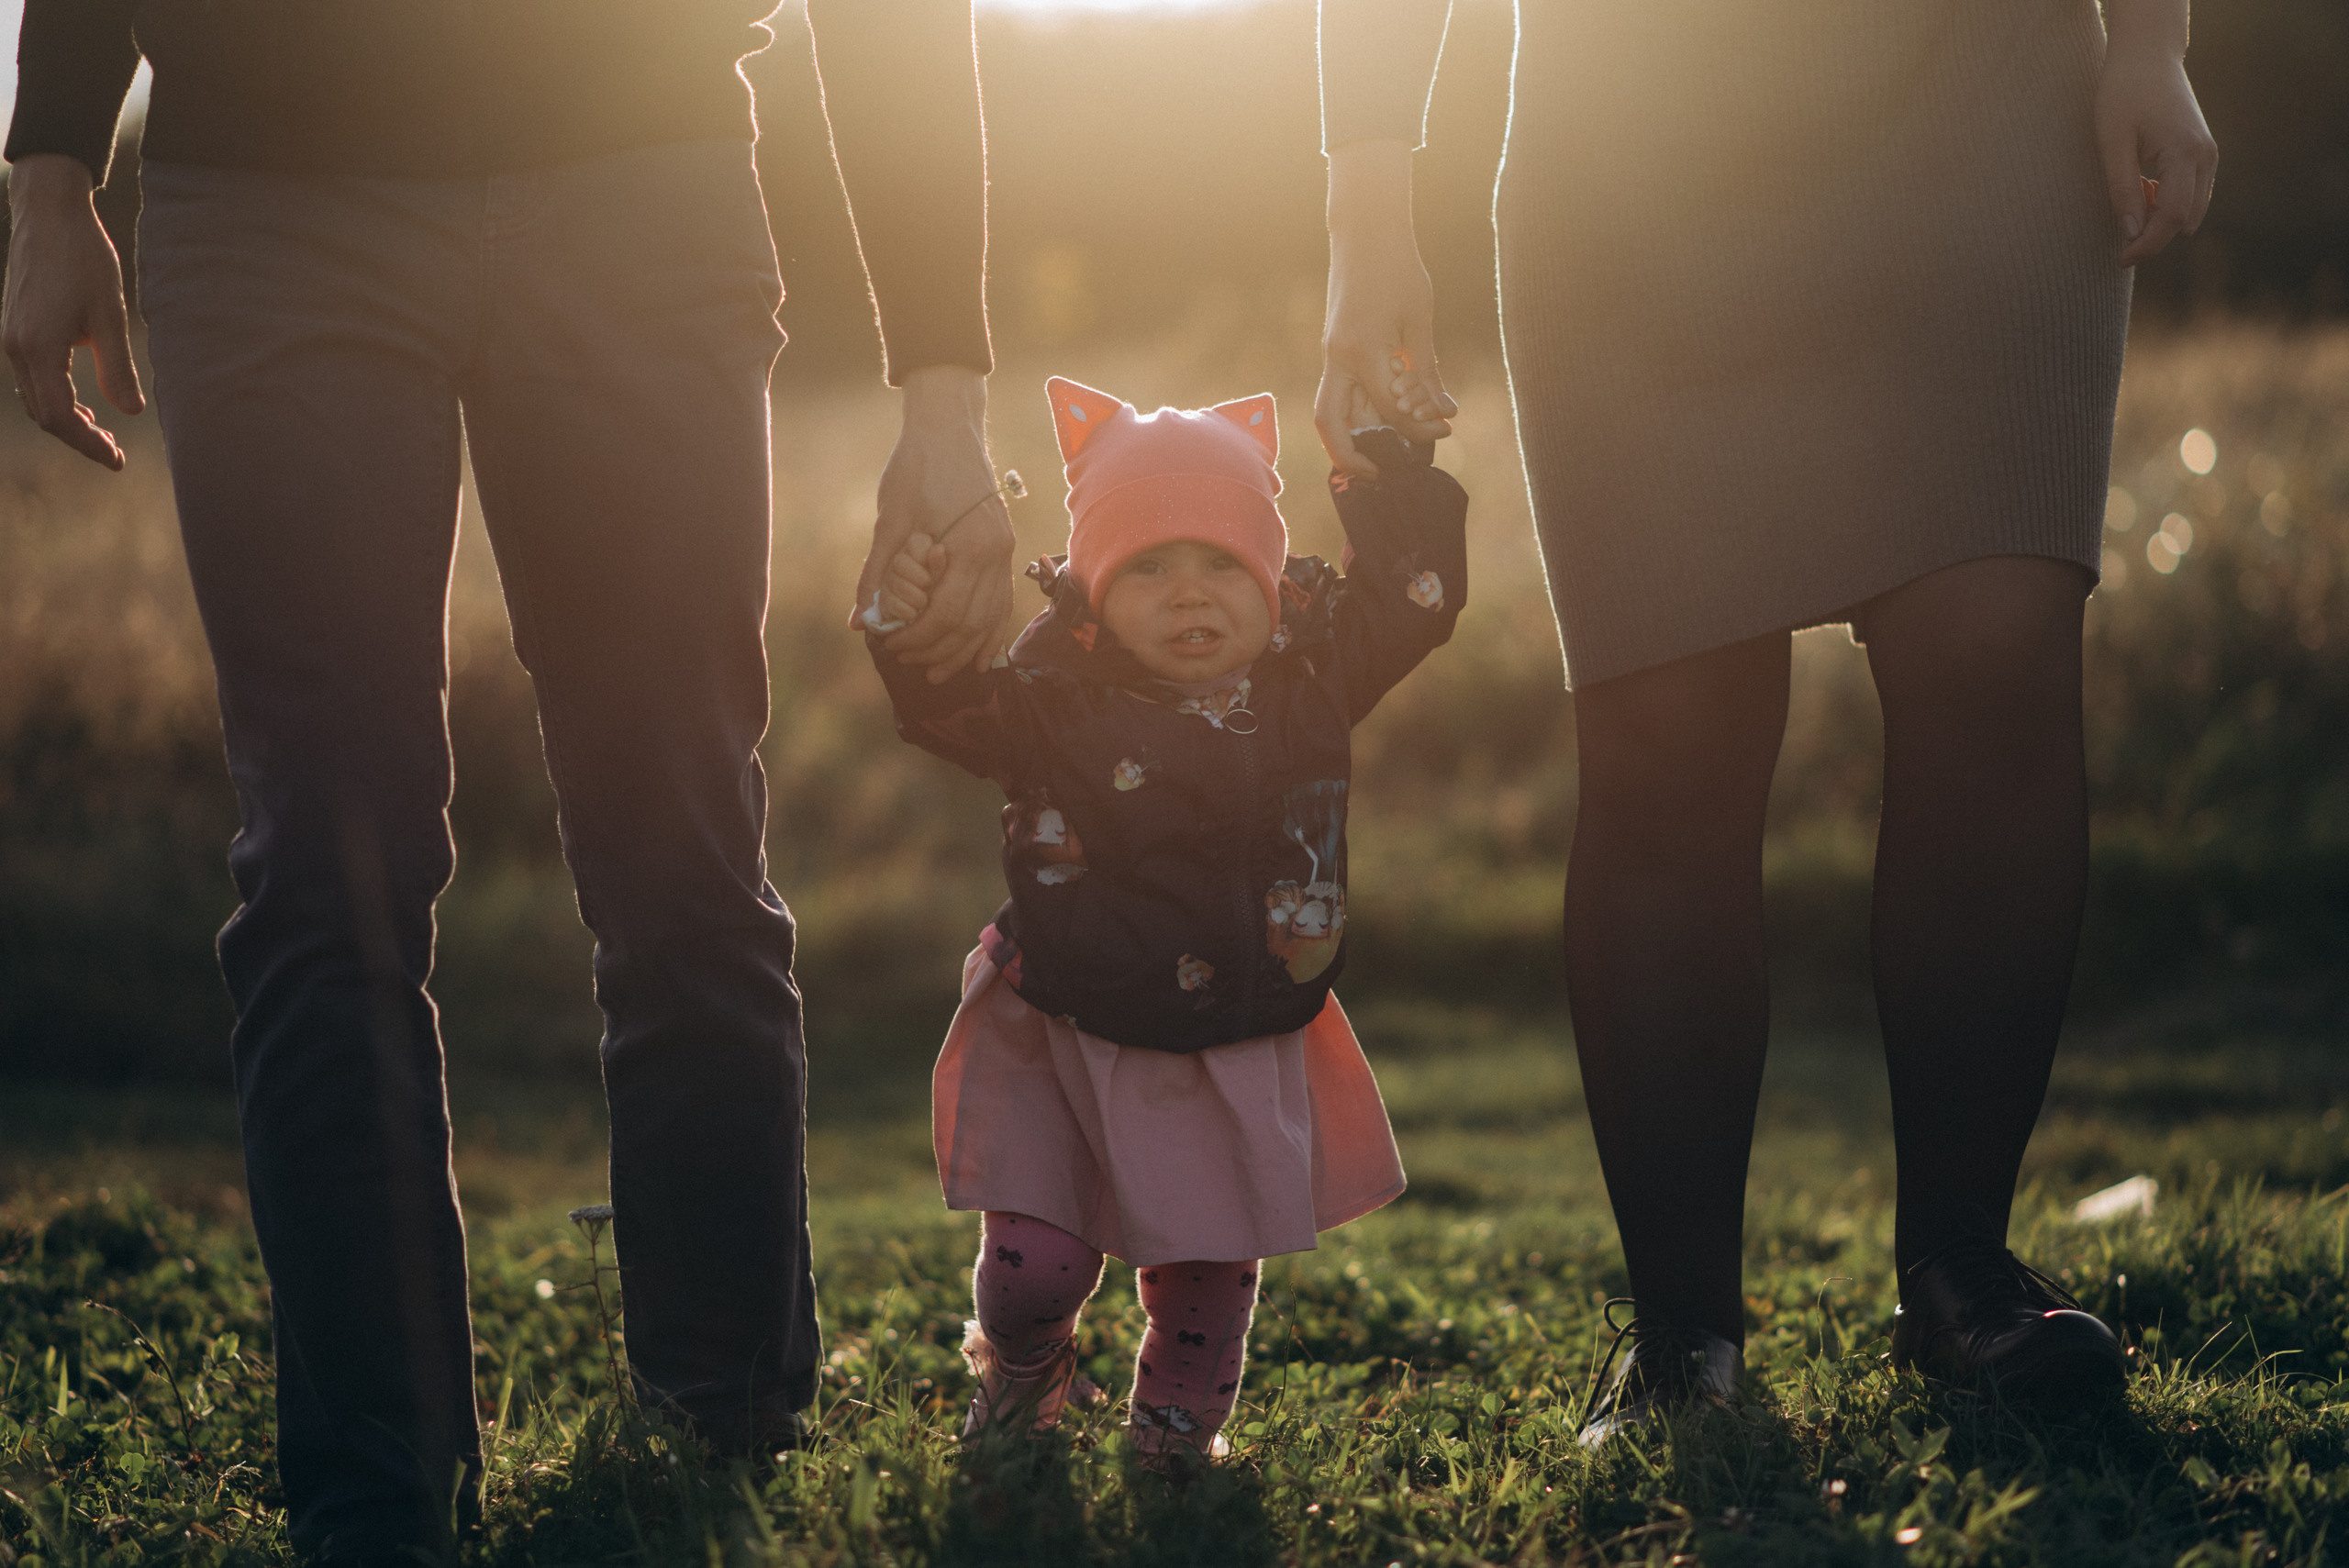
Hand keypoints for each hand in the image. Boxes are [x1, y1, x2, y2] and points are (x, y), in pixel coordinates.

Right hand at [3, 154, 143, 468]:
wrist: (49, 215)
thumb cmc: (84, 260)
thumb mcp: (110, 316)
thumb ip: (118, 367)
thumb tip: (131, 412)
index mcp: (39, 348)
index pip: (60, 417)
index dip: (89, 445)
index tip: (118, 461)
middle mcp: (16, 347)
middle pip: (43, 414)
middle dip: (79, 438)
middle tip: (114, 453)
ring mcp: (10, 337)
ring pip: (33, 398)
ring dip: (66, 420)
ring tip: (101, 432)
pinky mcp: (14, 328)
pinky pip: (30, 377)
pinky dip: (54, 397)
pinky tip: (82, 403)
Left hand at [847, 365, 1012, 681]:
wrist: (950, 426)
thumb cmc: (917, 466)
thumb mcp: (890, 519)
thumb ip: (877, 574)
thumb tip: (859, 622)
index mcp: (969, 545)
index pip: (946, 613)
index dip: (919, 637)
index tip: (893, 645)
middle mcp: (996, 552)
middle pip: (973, 623)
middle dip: (941, 650)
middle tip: (911, 664)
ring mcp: (1005, 550)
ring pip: (993, 617)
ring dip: (967, 648)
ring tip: (943, 672)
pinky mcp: (1004, 547)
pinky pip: (1003, 600)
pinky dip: (990, 629)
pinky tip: (979, 653)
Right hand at [1316, 139, 1455, 479]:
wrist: (1363, 230)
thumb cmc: (1397, 267)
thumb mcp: (1419, 319)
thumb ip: (1427, 371)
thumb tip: (1443, 414)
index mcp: (1362, 351)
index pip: (1389, 409)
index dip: (1418, 427)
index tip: (1445, 432)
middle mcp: (1338, 358)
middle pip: (1331, 424)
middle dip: (1350, 457)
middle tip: (1381, 473)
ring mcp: (1332, 354)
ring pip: (1332, 412)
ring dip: (1355, 436)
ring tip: (1388, 450)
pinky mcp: (1335, 349)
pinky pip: (1341, 392)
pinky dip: (1359, 412)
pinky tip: (1386, 418)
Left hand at [2095, 37, 2216, 266]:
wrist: (2147, 58)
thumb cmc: (2123, 94)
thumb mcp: (2112, 143)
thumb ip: (2122, 189)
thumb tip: (2130, 233)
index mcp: (2185, 152)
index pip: (2171, 216)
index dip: (2147, 244)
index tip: (2120, 259)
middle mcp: (2205, 156)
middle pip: (2184, 219)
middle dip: (2153, 235)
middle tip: (2119, 235)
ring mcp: (2208, 154)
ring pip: (2190, 210)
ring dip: (2160, 218)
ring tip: (2131, 196)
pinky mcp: (2203, 153)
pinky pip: (2190, 194)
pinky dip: (2167, 202)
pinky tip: (2143, 187)